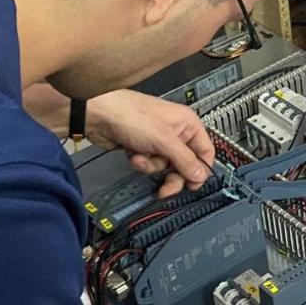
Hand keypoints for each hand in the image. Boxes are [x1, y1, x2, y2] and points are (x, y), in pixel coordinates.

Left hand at [86, 90, 215, 195]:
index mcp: (189, 124)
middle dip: (174, 176)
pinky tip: (133, 154)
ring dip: (153, 166)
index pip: (205, 152)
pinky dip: (142, 163)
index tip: (193, 185)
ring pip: (166, 167)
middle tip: (167, 189)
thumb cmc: (132, 116)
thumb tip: (201, 175)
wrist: (99, 116)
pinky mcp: (145, 148)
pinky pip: (151, 164)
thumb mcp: (164, 140)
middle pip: (186, 164)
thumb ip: (185, 160)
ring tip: (142, 158)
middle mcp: (177, 133)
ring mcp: (160, 141)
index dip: (200, 169)